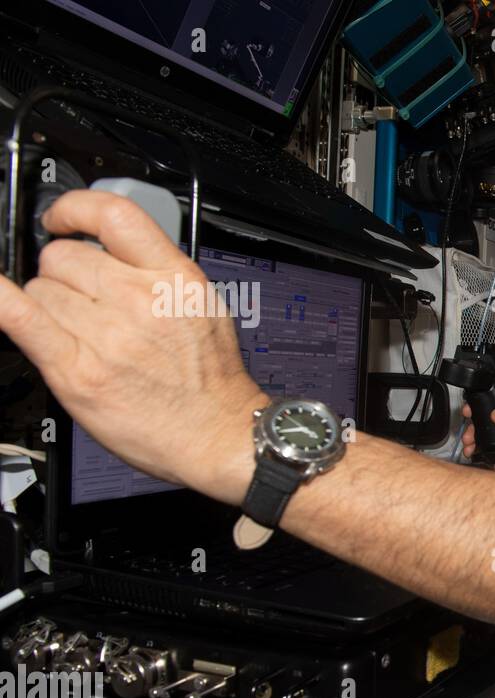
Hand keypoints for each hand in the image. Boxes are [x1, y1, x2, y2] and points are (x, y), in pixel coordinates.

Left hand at [0, 190, 268, 504]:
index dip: (75, 210)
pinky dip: (0, 300)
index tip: (60, 220)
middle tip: (83, 304)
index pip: (113, 215)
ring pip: (41, 290)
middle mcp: (140, 300)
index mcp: (174, 279)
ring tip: (81, 335)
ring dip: (51, 308)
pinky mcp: (77, 371)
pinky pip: (21, 318)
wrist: (218, 435)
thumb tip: (109, 254)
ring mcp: (107, 336)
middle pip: (64, 257)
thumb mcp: (204, 308)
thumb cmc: (211, 381)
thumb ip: (158, 274)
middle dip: (65, 276)